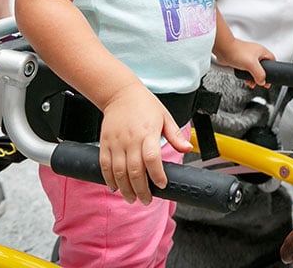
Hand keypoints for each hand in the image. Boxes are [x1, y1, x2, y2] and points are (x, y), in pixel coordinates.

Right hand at [99, 82, 190, 204]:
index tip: (162, 185)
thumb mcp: (165, 116)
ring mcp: (116, 142)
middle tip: (146, 200)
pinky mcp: (105, 143)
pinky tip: (116, 188)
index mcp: (148, 132)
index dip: (157, 175)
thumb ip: (175, 135)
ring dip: (125, 189)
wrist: (120, 93)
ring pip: (118, 172)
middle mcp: (131, 139)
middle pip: (134, 170)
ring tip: (132, 198)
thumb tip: (188, 149)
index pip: (152, 159)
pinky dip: (109, 179)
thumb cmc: (145, 105)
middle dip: (141, 190)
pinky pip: (105, 166)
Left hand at [213, 38, 273, 86]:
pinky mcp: (241, 61)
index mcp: (262, 52)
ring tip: (250, 82)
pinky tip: (243, 78)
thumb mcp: (252, 65)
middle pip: (263, 67)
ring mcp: (248, 57)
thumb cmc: (236, 52)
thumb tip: (262, 81)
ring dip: (253, 78)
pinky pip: (246, 70)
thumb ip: (259, 74)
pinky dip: (246, 75)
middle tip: (259, 82)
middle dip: (260, 76)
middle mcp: (256, 54)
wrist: (223, 49)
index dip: (273, 70)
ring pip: (254, 70)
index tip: (269, 79)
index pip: (272, 61)